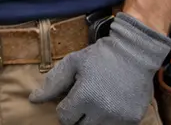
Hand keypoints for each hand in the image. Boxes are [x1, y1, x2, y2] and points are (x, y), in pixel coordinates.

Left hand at [29, 12, 169, 124]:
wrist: (136, 52)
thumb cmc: (101, 56)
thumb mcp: (74, 62)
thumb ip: (53, 83)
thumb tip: (33, 99)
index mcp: (85, 96)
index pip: (64, 118)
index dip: (66, 107)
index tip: (73, 96)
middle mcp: (102, 110)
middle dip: (79, 115)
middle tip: (86, 99)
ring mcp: (119, 117)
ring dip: (95, 118)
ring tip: (100, 99)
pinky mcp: (133, 119)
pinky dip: (111, 118)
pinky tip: (113, 102)